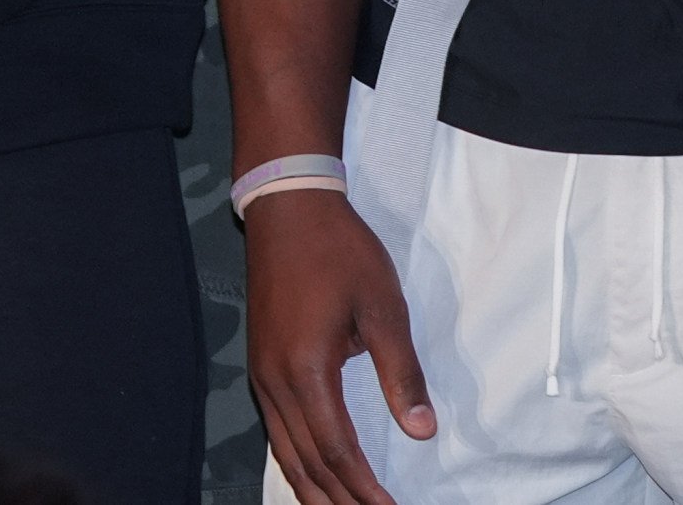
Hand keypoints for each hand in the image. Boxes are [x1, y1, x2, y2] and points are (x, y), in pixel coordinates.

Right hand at [248, 188, 433, 504]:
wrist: (287, 207)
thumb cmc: (339, 251)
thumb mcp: (383, 307)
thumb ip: (400, 372)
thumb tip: (421, 430)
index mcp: (307, 370)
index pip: (337, 451)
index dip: (364, 489)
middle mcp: (276, 380)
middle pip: (306, 461)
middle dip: (340, 500)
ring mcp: (262, 372)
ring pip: (285, 450)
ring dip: (314, 489)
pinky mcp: (260, 362)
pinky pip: (275, 429)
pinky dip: (295, 462)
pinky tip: (311, 474)